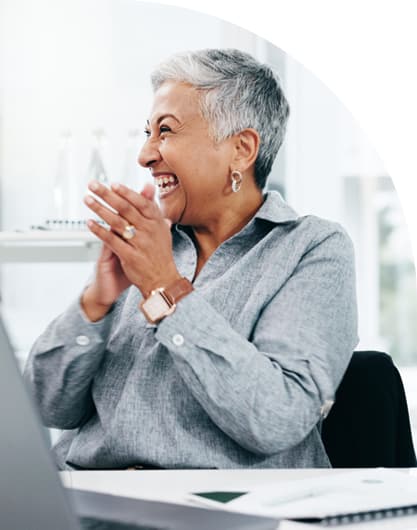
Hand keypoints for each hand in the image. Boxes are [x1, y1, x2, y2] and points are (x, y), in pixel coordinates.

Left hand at [83, 180, 180, 298]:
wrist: (163, 280)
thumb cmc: (160, 254)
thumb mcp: (161, 228)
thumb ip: (152, 207)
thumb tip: (149, 185)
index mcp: (157, 222)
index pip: (141, 202)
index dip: (126, 192)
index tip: (113, 184)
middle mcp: (150, 231)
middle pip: (126, 208)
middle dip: (107, 195)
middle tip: (93, 185)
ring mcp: (140, 244)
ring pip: (116, 222)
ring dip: (100, 209)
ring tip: (88, 200)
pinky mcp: (130, 256)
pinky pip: (112, 240)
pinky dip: (99, 231)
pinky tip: (90, 223)